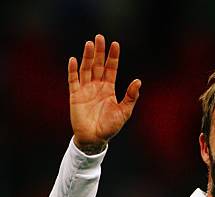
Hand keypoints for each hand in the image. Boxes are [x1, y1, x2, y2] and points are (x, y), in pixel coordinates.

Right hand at [68, 34, 140, 151]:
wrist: (94, 139)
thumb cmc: (110, 127)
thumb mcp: (124, 112)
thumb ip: (130, 97)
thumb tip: (138, 81)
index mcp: (108, 89)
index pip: (111, 68)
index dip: (113, 57)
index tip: (115, 44)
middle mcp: (97, 86)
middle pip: (98, 65)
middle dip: (99, 51)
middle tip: (99, 37)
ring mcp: (85, 89)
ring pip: (86, 69)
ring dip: (87, 57)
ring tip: (89, 44)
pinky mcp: (75, 95)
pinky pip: (73, 80)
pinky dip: (72, 70)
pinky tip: (73, 60)